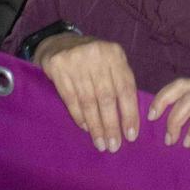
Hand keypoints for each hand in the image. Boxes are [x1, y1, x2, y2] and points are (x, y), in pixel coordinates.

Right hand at [37, 34, 139, 151]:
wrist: (59, 43)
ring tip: (100, 143)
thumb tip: (130, 118)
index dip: (129, 114)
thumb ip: (120, 82)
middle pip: (107, 97)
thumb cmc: (91, 59)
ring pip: (89, 101)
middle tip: (114, 146)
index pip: (125, 88)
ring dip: (95, 126)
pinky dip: (79, 116)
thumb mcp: (110, 62)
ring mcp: (76, 60)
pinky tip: (85, 128)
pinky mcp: (58, 67)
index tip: (131, 135)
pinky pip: (71, 99)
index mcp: (115, 54)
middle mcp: (97, 55)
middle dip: (112, 125)